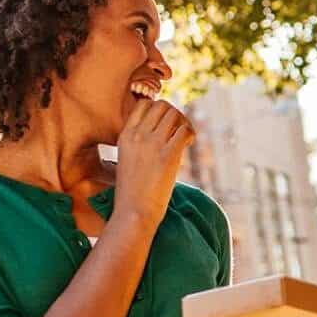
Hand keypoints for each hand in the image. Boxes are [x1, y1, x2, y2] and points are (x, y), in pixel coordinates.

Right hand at [113, 99, 195, 227]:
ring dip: (184, 123)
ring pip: (175, 114)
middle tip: (179, 131)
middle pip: (163, 106)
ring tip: (184, 139)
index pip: (144, 104)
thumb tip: (161, 131)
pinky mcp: (168, 155)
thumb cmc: (132, 191)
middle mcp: (138, 136)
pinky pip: (185, 131)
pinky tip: (188, 145)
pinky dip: (190, 134)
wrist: (134, 212)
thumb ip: (140, 143)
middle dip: (175, 115)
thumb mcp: (128, 160)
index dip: (160, 110)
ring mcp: (152, 144)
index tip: (166, 125)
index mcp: (125, 135)